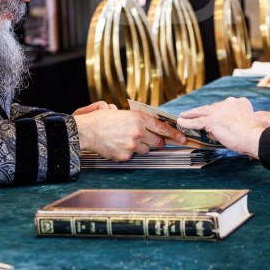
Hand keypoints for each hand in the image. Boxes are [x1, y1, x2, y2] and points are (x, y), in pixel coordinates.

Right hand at [73, 106, 187, 160]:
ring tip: (127, 141)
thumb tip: (150, 124)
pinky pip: (132, 157)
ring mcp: (132, 146)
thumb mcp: (123, 112)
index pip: (163, 128)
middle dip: (158, 142)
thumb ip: (138, 119)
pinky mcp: (125, 156)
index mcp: (139, 118)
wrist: (87, 131)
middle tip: (152, 140)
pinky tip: (118, 146)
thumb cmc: (102, 120)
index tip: (182, 138)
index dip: (175, 134)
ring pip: (146, 150)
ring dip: (141, 147)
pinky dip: (128, 153)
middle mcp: (138, 132)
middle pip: (158, 142)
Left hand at [178, 97, 265, 156]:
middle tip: (196, 113)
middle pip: (212, 107)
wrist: (254, 137)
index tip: (218, 117)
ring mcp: (219, 111)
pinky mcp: (212, 121)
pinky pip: (197, 122)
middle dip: (204, 111)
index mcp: (240, 102)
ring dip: (192, 114)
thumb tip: (220, 131)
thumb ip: (234, 124)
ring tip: (184, 115)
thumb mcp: (246, 124)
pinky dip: (188, 122)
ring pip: (202, 112)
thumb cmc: (254, 135)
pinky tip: (181, 122)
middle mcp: (229, 103)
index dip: (220, 114)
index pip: (225, 107)